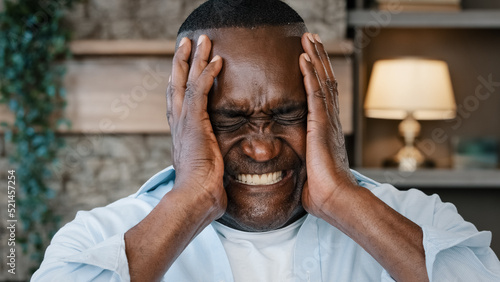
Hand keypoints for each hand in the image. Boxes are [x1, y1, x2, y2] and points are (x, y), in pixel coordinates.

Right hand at [166, 35, 226, 215]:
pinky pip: (199, 91)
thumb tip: (218, 167)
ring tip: (201, 40)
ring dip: (194, 59)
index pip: (178, 99)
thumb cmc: (203, 189)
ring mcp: (184, 121)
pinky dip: (207, 74)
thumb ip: (208, 158)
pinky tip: (216, 61)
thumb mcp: (205, 168)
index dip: (180, 80)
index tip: (185, 65)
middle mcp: (178, 123)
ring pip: (186, 81)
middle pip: (176, 84)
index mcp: (181, 132)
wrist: (196, 197)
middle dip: (181, 61)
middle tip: (187, 42)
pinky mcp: (193, 122)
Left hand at [299, 33, 357, 218]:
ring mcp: (328, 121)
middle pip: (326, 81)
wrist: (335, 199)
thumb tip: (297, 161)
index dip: (319, 74)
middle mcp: (331, 120)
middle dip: (319, 58)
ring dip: (315, 58)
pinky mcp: (321, 125)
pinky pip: (315, 94)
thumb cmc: (322, 189)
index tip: (311, 58)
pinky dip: (310, 74)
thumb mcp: (311, 167)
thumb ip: (306, 156)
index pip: (324, 94)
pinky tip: (304, 58)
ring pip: (322, 81)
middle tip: (312, 38)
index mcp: (327, 129)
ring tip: (309, 38)